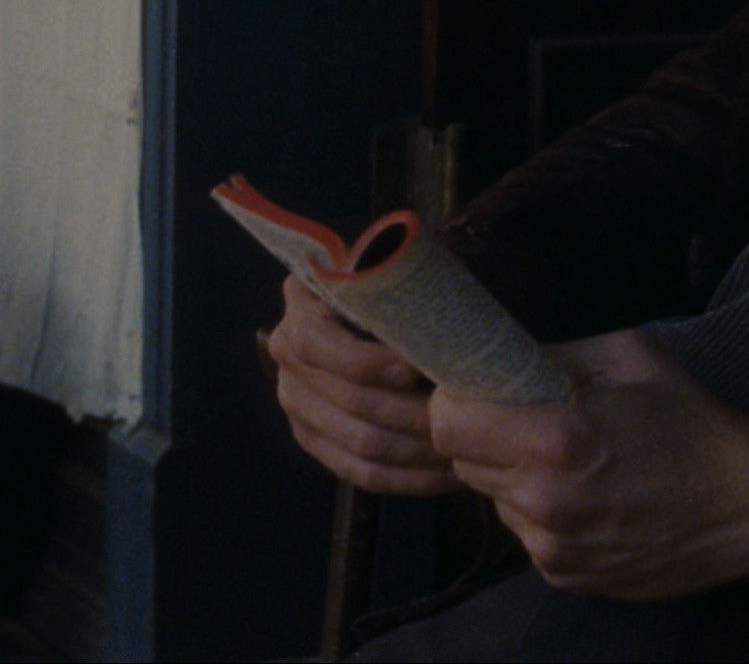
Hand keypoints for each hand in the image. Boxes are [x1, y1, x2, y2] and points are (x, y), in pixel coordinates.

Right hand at [267, 276, 454, 495]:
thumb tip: (435, 319)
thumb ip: (407, 283)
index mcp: (301, 303)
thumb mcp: (401, 269)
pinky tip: (444, 475)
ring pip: (358, 443)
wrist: (386, 309)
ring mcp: (296, 400)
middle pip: (348, 401)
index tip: (415, 371)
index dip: (366, 363)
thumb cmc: (402, 282)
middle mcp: (287, 352)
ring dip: (416, 451)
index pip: (316, 344)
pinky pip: (358, 472)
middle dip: (410, 415)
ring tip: (461, 448)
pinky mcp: (313, 437)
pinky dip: (406, 478)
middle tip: (458, 418)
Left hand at [430, 329, 748, 599]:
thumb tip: (492, 356)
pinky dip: (543, 514)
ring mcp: (555, 548)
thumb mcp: (623, 358)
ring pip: (496, 501)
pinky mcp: (568, 578)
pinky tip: (590, 497)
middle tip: (528, 421)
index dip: (454, 402)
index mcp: (554, 439)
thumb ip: (548, 357)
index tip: (476, 392)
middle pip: (464, 463)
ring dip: (515, 479)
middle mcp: (545, 501)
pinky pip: (527, 535)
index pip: (447, 424)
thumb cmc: (690, 420)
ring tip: (571, 462)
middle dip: (485, 438)